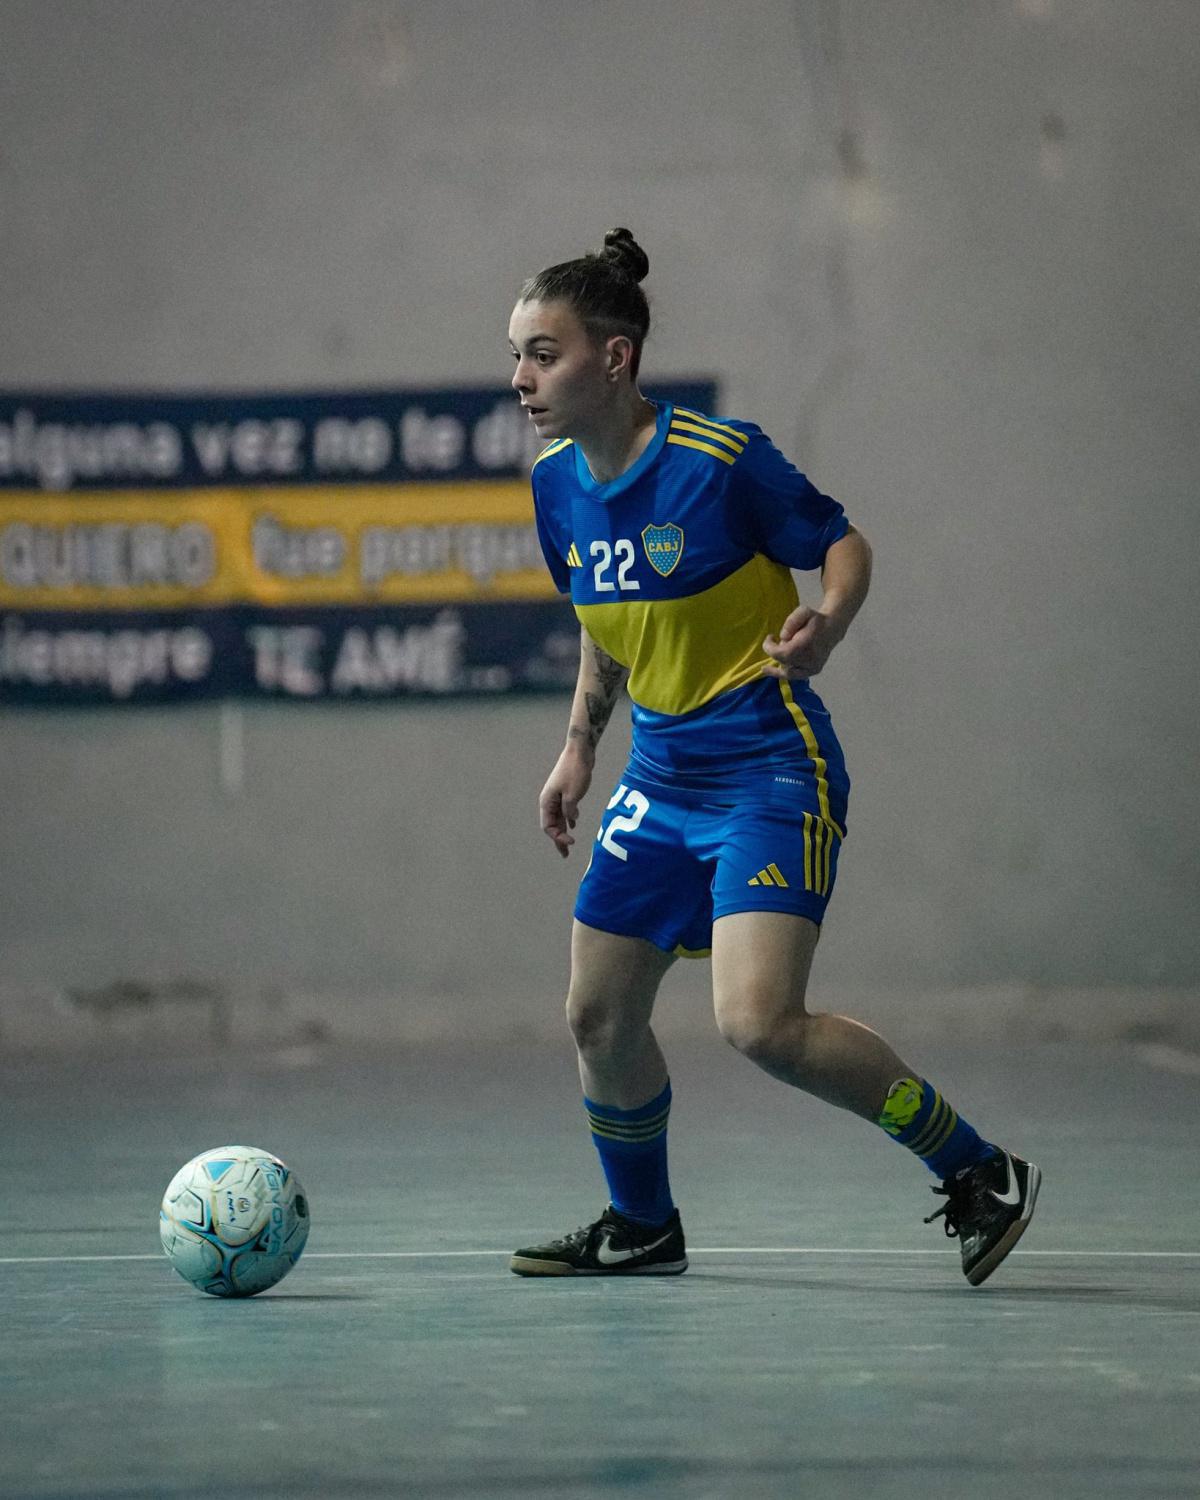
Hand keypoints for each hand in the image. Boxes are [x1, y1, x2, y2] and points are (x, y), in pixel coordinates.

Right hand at [539, 742, 593, 857]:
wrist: (579, 752)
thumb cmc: (575, 771)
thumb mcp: (572, 794)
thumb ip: (569, 810)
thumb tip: (571, 820)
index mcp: (547, 801)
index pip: (548, 826)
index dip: (558, 837)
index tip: (572, 842)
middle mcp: (549, 800)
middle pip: (551, 825)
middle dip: (558, 840)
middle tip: (565, 855)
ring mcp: (557, 796)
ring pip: (558, 818)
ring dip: (563, 831)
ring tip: (569, 844)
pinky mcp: (566, 792)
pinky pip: (564, 810)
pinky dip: (568, 819)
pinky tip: (574, 826)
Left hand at [762, 604, 842, 679]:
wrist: (832, 628)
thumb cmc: (815, 619)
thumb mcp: (803, 611)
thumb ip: (791, 622)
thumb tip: (782, 637)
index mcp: (806, 645)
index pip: (781, 653)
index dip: (769, 648)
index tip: (769, 637)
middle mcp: (810, 659)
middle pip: (783, 662)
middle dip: (777, 652)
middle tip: (777, 642)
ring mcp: (813, 667)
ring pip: (788, 673)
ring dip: (779, 664)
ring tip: (774, 658)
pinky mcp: (814, 671)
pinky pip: (796, 676)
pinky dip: (786, 672)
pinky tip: (776, 669)